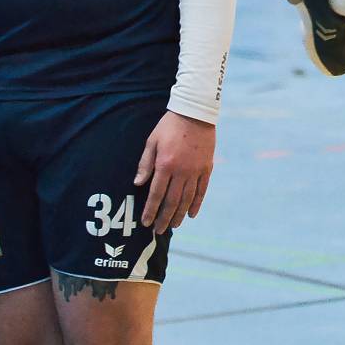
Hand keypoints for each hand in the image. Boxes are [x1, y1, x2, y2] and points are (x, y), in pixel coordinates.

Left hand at [134, 113, 215, 234]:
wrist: (195, 113)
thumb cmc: (169, 126)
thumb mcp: (151, 142)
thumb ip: (145, 164)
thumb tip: (138, 184)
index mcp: (165, 164)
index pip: (156, 194)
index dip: (150, 210)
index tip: (146, 222)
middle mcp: (181, 171)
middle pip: (172, 201)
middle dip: (164, 218)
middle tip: (159, 230)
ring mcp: (196, 170)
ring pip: (187, 199)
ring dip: (179, 214)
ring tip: (173, 225)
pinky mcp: (206, 168)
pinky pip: (202, 190)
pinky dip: (196, 204)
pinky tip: (191, 214)